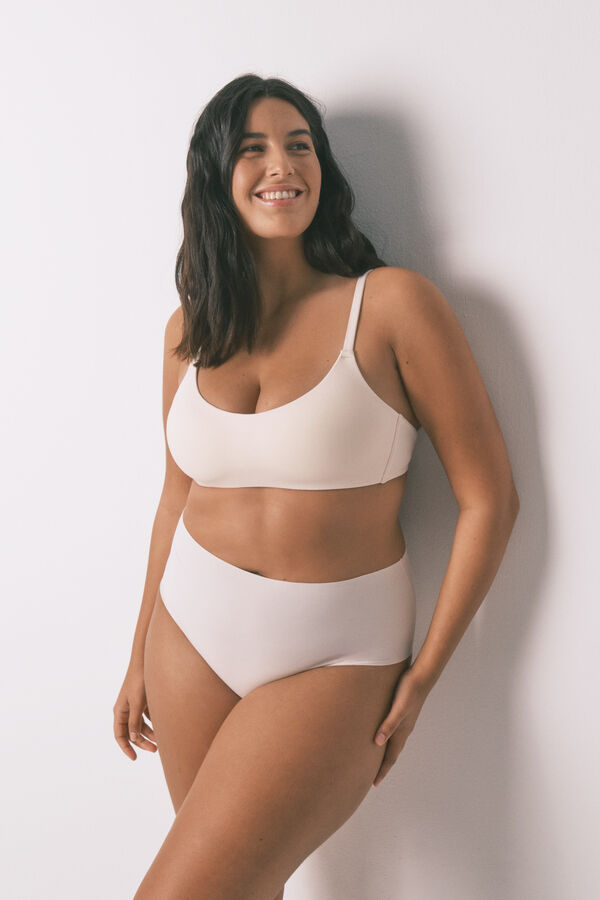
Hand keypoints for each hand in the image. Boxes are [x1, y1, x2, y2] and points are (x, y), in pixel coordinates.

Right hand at [113, 664, 157, 760]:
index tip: (134, 758)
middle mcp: (125, 709)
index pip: (119, 735)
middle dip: (142, 742)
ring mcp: (135, 705)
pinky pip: (148, 717)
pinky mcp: (144, 700)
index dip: (126, 748)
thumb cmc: (139, 681)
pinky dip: (154, 723)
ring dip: (150, 734)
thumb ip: (135, 721)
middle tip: (155, 750)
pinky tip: (163, 727)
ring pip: (141, 725)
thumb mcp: (137, 703)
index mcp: (119, 711)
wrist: (146, 662)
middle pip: (132, 732)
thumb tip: (134, 738)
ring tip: (162, 740)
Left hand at [372, 667, 429, 786]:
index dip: (382, 771)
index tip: (374, 784)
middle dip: (383, 767)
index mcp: (401, 732)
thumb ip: (388, 724)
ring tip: (377, 760)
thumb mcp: (398, 709)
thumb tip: (377, 743)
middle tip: (373, 778)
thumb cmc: (409, 691)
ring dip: (385, 754)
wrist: (421, 677)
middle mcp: (403, 730)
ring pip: (393, 744)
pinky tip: (382, 735)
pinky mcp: (402, 713)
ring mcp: (404, 722)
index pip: (390, 757)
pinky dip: (387, 740)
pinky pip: (393, 732)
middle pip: (392, 754)